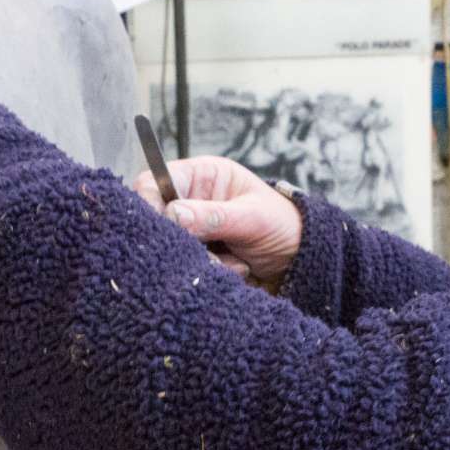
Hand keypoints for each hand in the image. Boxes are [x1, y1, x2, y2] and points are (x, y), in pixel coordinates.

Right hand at [129, 155, 302, 286]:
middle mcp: (191, 200)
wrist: (301, 259)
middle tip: (209, 252)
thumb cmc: (282, 225)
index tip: (161, 228)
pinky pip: (187, 268)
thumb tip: (174, 214)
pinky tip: (238, 268)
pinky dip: (212, 273)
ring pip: (171, 249)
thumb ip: (214, 216)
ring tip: (237, 261)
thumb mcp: (253, 217)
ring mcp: (192, 230)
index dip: (148, 203)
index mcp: (201, 176)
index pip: (154, 182)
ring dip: (203, 260)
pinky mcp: (197, 256)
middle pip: (157, 219)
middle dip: (181, 241)